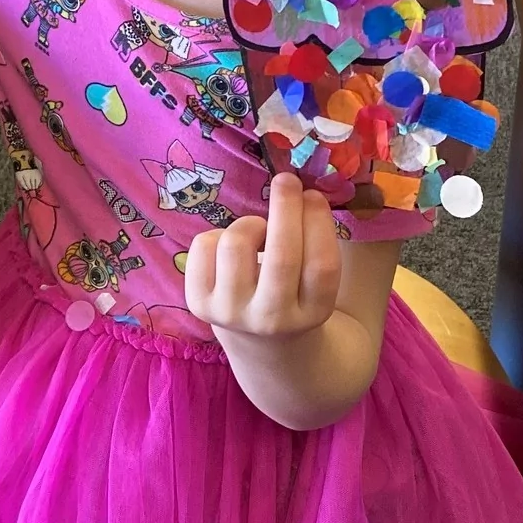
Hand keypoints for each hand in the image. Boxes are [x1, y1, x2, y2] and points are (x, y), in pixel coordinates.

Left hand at [185, 173, 341, 339]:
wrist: (259, 341)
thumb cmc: (293, 293)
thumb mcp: (314, 281)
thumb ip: (314, 243)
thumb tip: (302, 192)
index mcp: (314, 313)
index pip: (322, 265)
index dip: (319, 223)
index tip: (313, 194)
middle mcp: (273, 319)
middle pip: (282, 256)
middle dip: (286, 207)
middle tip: (287, 180)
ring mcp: (233, 313)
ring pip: (236, 244)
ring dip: (250, 223)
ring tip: (258, 231)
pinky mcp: (200, 304)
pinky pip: (204, 245)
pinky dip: (216, 234)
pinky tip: (231, 250)